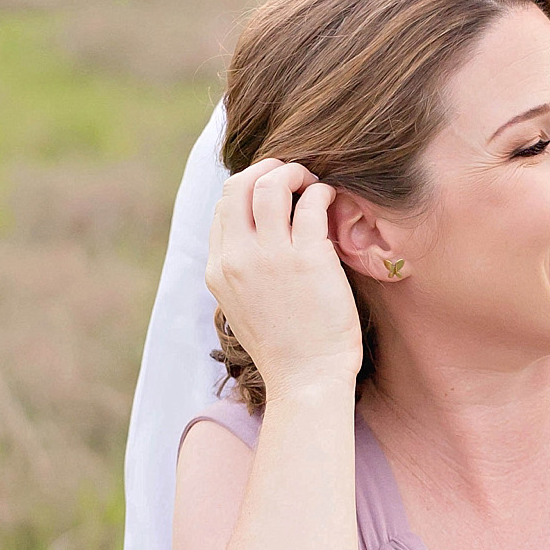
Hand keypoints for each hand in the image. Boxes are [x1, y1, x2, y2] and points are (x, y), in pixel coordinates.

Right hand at [206, 158, 362, 399]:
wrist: (306, 381)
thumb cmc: (286, 349)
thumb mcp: (244, 307)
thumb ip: (242, 272)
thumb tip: (255, 239)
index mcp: (218, 270)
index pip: (224, 208)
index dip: (248, 189)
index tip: (273, 191)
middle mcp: (237, 258)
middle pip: (239, 186)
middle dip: (266, 169)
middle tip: (293, 174)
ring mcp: (270, 257)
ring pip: (271, 185)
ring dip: (293, 172)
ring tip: (312, 181)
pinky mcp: (308, 258)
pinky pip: (311, 203)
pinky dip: (321, 191)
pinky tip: (330, 198)